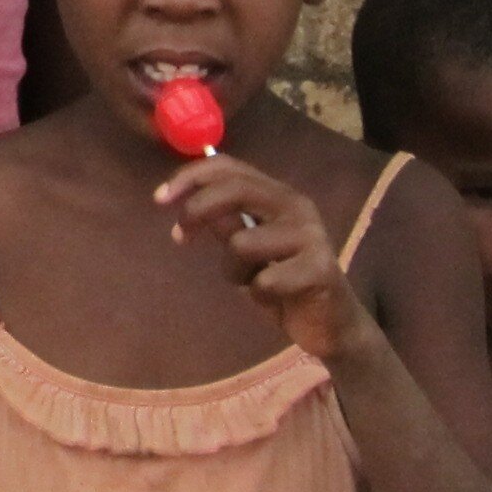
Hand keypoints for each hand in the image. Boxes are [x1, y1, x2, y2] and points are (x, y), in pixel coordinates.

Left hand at [157, 153, 365, 364]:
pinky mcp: (320, 270)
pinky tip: (278, 299)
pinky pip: (262, 282)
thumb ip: (225, 223)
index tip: (159, 198)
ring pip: (242, 243)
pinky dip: (259, 296)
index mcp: (278, 195)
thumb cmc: (283, 281)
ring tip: (256, 282)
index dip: (191, 176)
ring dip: (234, 271)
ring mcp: (311, 237)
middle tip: (180, 237)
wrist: (331, 323)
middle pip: (235, 189)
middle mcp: (297, 207)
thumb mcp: (247, 249)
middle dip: (197, 210)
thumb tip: (188, 200)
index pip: (230, 168)